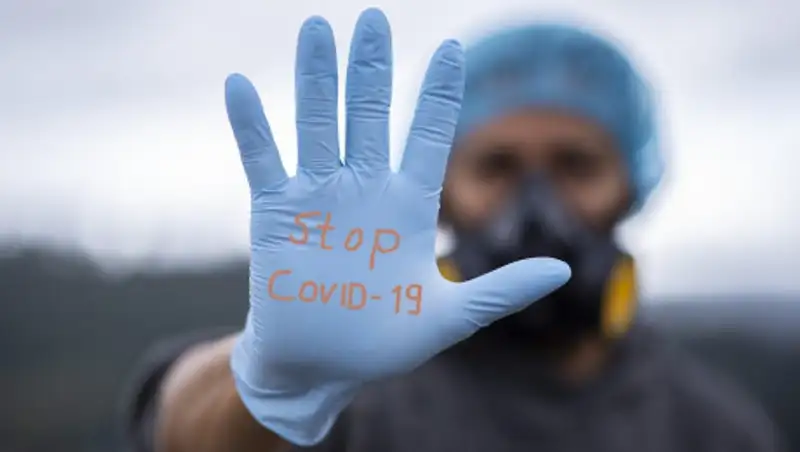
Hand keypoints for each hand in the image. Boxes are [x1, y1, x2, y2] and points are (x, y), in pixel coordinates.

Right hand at [227, 8, 570, 445]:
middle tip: (374, 16)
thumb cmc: (382, 343)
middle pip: (369, 115)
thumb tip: (562, 271)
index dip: (438, 93)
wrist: (320, 368)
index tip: (452, 48)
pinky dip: (251, 126)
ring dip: (316, 78)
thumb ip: (500, 291)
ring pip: (317, 124)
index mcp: (407, 207)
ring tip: (317, 27)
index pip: (426, 135)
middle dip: (372, 68)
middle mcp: (363, 191)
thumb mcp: (448, 317)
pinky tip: (239, 86)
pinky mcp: (276, 216)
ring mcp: (318, 199)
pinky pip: (262, 161)